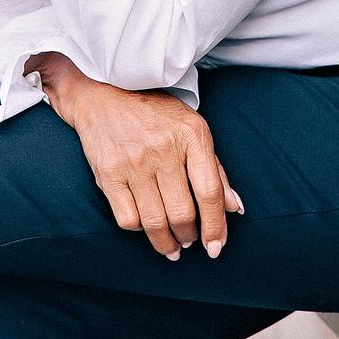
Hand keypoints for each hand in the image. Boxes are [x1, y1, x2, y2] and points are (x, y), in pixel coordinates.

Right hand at [32, 54, 244, 259]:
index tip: (216, 246)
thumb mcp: (192, 128)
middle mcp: (164, 148)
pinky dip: (139, 230)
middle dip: (190, 236)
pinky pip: (128, 219)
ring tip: (172, 245)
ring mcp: (134, 161)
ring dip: (167, 242)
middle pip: (183, 213)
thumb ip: (215, 169)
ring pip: (155, 222)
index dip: (215, 226)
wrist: (104, 92)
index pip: (210, 192)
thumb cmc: (155, 113)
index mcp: (192, 135)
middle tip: (190, 241)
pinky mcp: (108, 172)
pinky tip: (144, 225)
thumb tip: (235, 208)